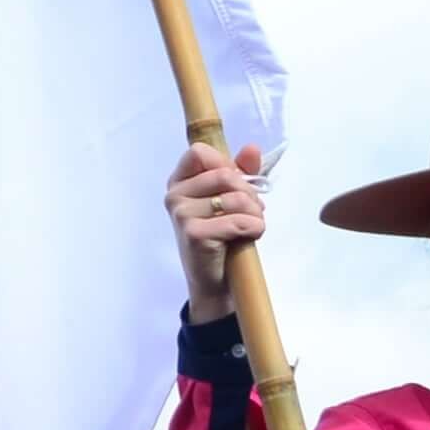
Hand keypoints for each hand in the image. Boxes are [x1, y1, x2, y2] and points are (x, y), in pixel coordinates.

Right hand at [166, 142, 268, 321]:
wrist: (216, 281)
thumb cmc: (223, 236)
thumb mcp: (233, 199)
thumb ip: (241, 171)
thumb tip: (251, 148)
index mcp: (179, 183)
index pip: (199, 152)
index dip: (225, 164)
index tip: (233, 186)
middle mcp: (174, 196)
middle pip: (224, 174)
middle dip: (249, 193)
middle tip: (251, 212)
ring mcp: (181, 215)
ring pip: (236, 197)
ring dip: (255, 213)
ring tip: (250, 226)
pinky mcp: (194, 233)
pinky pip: (239, 220)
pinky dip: (254, 228)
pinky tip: (248, 237)